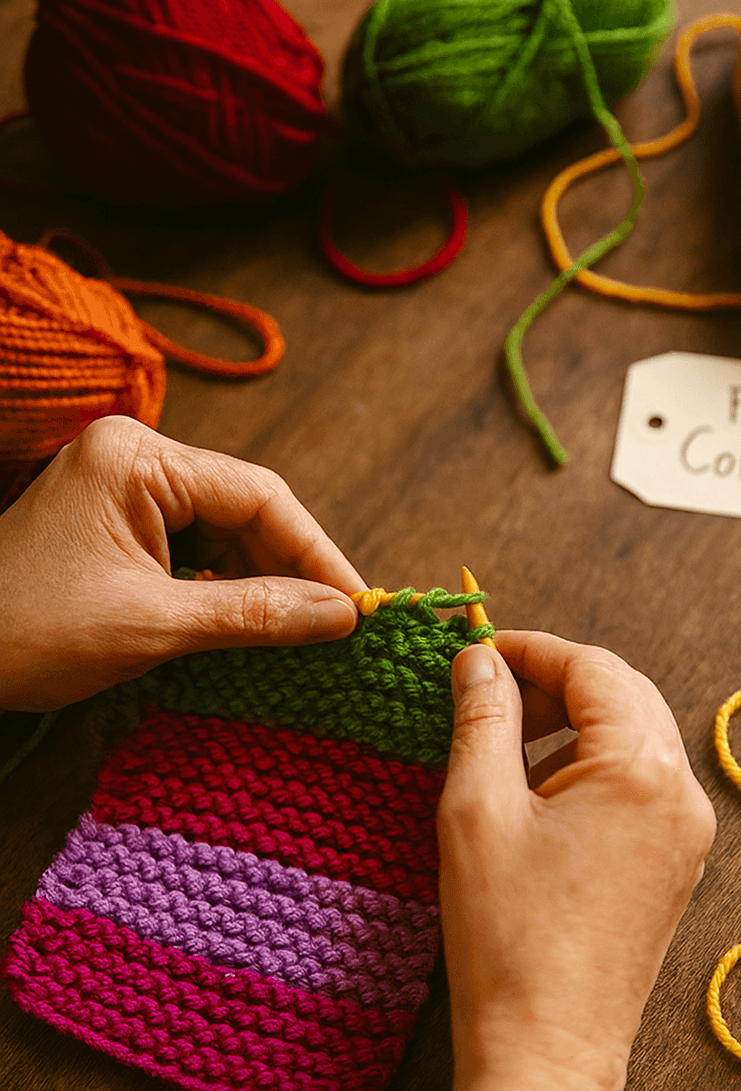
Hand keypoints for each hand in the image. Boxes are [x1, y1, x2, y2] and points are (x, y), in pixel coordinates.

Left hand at [0, 416, 366, 710]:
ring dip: (261, 582)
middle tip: (340, 627)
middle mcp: (132, 457)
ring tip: (304, 633)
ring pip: (223, 532)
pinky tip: (252, 625)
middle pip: (244, 508)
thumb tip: (340, 615)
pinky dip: (223, 588)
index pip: (257, 494)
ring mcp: (122, 488)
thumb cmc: (29, 633)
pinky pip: (191, 547)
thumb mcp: (153, 626)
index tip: (358, 606)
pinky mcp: (116, 523)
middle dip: (291, 570)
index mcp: (135, 458)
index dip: (316, 552)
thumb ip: (255, 613)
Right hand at [371, 631, 714, 1090]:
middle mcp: (684, 793)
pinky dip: (595, 767)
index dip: (530, 649)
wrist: (548, 1052)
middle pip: (625, 694)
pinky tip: (541, 794)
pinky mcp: (677, 867)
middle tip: (489, 693)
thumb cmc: (506, 936)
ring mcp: (688, 834)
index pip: (593, 668)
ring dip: (576, 724)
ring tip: (506, 745)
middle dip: (557, 682)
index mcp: (642, 769)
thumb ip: (482, 718)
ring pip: (637, 737)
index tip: (476, 651)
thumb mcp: (477, 809)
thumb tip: (479, 659)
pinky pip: (643, 785)